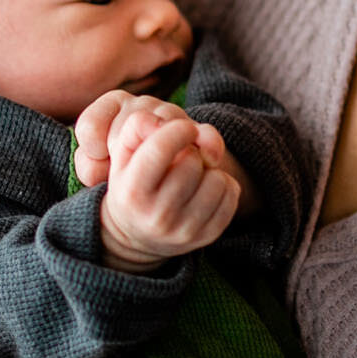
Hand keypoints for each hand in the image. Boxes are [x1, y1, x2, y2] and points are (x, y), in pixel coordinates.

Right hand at [87, 101, 239, 269]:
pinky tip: (206, 189)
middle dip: (191, 152)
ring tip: (193, 176)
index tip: (184, 128)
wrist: (137, 234)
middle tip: (182, 159)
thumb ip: (140, 126)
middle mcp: (157, 217)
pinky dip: (224, 185)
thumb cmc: (133, 181)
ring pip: (217, 180)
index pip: (161, 148)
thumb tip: (170, 121)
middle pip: (192, 162)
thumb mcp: (125, 154)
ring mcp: (184, 231)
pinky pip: (231, 195)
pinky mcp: (208, 236)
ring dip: (209, 169)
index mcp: (132, 193)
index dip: (178, 130)